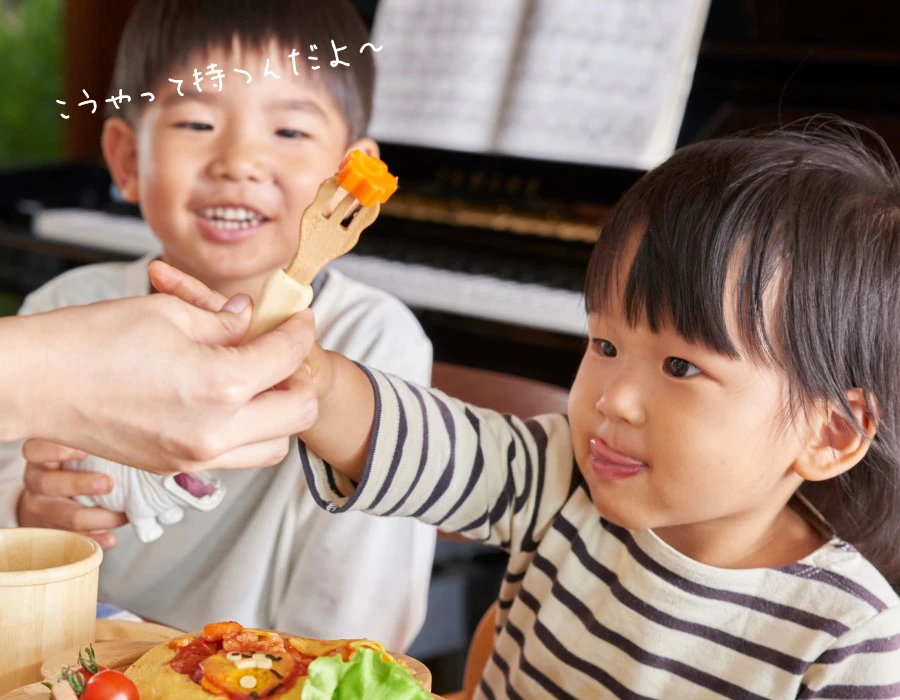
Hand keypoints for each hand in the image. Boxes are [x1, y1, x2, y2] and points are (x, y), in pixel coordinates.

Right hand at [14, 273, 317, 472]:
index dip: (301, 330)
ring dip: (280, 413)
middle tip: (285, 352)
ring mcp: (196, 457)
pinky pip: (236, 457)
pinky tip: (227, 400)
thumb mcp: (170, 312)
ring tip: (261, 379)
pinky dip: (248, 432)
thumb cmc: (93, 339)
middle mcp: (217, 431)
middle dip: (301, 377)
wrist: (34, 383)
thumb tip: (250, 318)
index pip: (290, 358)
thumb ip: (224, 320)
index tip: (300, 318)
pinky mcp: (174, 468)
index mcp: (222, 385)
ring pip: (274, 446)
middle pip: (300, 413)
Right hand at [17, 439, 126, 549]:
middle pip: (49, 484)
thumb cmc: (75, 466)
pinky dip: (95, 539)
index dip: (58, 450)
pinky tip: (111, 538)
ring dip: (99, 516)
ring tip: (124, 514)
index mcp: (42, 457)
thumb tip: (142, 432)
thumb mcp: (77, 449)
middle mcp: (36, 481)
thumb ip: (97, 442)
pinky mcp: (51, 532)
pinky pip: (72, 539)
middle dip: (81, 484)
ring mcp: (41, 508)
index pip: (36, 449)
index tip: (85, 450)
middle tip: (109, 484)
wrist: (50, 500)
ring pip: (65, 515)